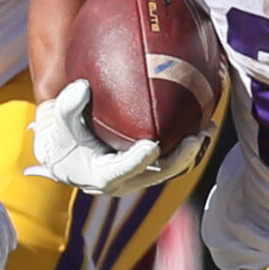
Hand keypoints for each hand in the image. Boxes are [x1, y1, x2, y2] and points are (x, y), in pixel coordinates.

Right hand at [28, 79, 201, 195]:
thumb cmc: (63, 135)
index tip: (152, 145)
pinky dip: (188, 147)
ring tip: (209, 129)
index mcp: (100, 175)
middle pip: (157, 175)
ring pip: (171, 170)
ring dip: (192, 153)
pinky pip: (173, 162)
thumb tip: (83, 87)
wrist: (65, 154)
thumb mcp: (59, 120)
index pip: (121, 170)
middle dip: (179, 158)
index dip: (138, 160)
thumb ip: (68, 105)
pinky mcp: (148, 171)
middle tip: (195, 137)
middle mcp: (124, 182)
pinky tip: (202, 124)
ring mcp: (139, 178)